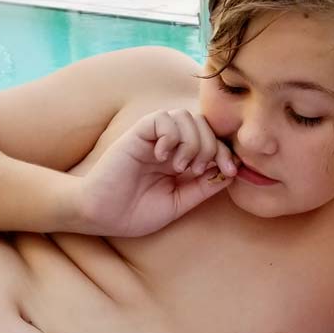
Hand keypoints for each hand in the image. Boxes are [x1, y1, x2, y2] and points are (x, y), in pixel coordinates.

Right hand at [77, 110, 236, 236]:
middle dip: (211, 146)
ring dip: (192, 142)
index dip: (226, 152)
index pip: (213, 141)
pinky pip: (163, 118)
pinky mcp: (138, 134)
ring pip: (186, 117)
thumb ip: (203, 187)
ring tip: (179, 167)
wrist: (102, 215)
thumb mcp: (179, 202)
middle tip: (197, 171)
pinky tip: (162, 157)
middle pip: (204, 124)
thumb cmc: (136, 212)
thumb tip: (231, 172)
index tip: (230, 172)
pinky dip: (170, 136)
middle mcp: (170, 144)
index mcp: (181, 159)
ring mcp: (154, 138)